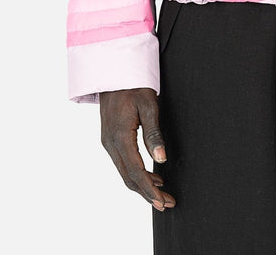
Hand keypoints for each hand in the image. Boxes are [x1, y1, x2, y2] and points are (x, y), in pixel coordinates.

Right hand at [99, 87, 175, 211]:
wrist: (114, 72)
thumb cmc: (134, 85)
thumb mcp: (148, 105)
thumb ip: (154, 133)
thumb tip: (161, 159)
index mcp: (119, 137)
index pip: (136, 171)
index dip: (149, 189)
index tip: (162, 202)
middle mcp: (110, 143)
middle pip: (129, 178)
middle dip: (148, 193)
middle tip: (167, 203)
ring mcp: (108, 142)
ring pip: (125, 172)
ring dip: (143, 186)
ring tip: (162, 194)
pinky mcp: (110, 139)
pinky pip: (123, 163)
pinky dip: (136, 173)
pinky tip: (151, 176)